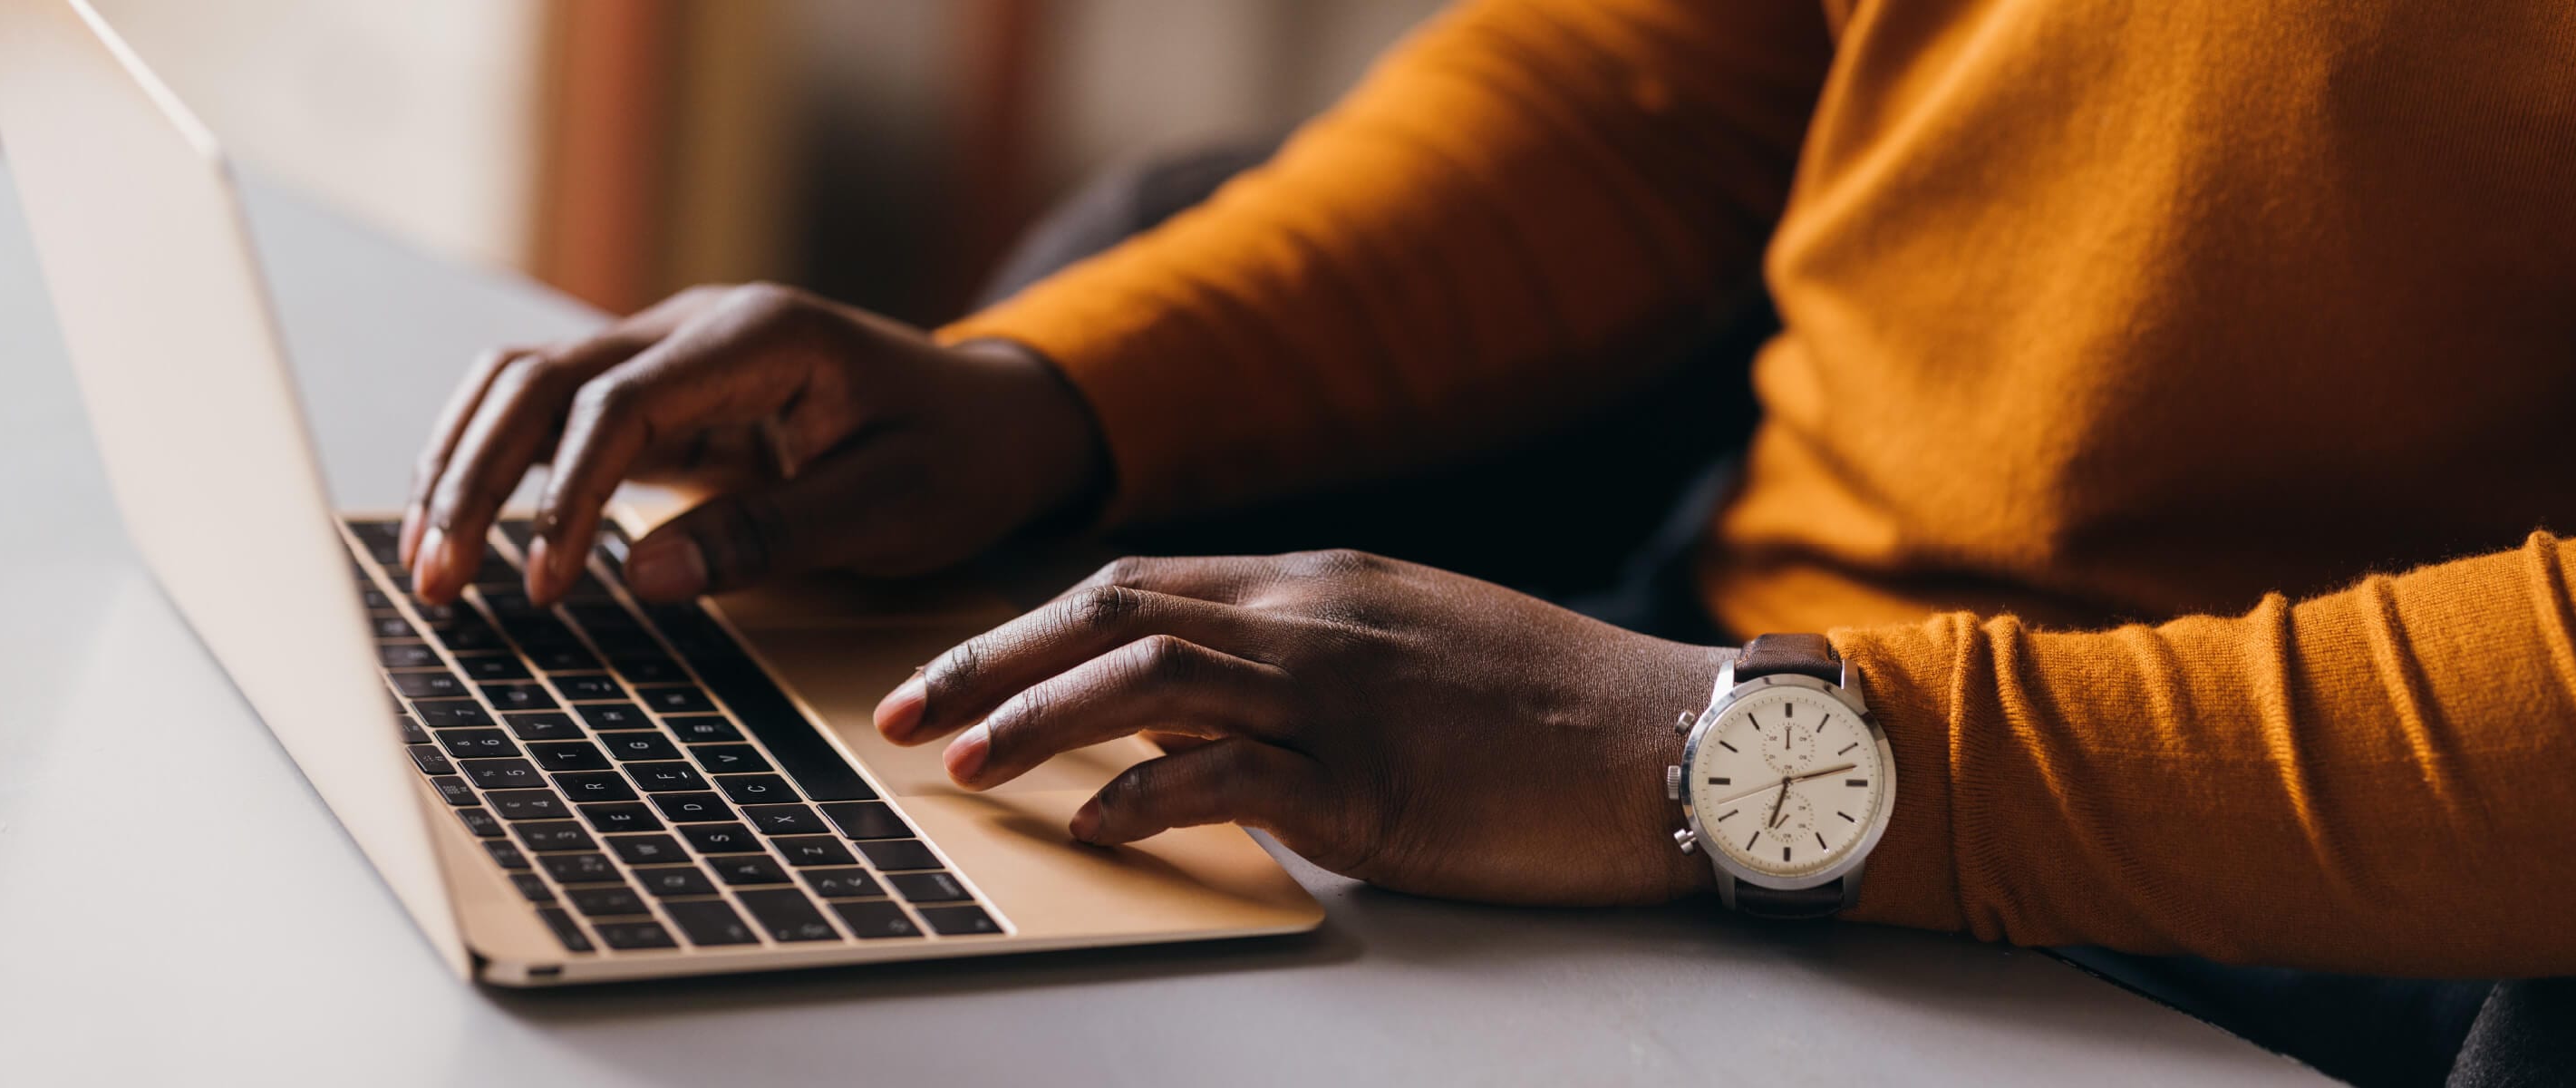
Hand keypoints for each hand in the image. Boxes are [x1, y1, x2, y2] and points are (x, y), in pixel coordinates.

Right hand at [400, 283, 1106, 603]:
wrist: (995, 417)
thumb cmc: (958, 457)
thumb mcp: (892, 507)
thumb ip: (773, 535)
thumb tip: (644, 580)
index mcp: (761, 335)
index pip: (620, 401)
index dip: (566, 493)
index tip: (546, 585)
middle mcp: (698, 326)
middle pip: (543, 380)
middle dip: (476, 477)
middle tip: (436, 582)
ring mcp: (671, 352)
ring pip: (527, 386)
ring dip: (467, 467)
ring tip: (431, 566)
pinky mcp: (661, 393)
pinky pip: (557, 416)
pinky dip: (503, 468)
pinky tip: (471, 535)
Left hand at [871, 550, 1731, 904]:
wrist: (1675, 740)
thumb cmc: (1550, 702)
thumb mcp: (1413, 642)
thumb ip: (1304, 654)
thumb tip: (1193, 702)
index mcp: (1319, 583)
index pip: (1137, 583)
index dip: (1027, 626)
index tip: (950, 670)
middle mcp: (1314, 619)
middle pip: (1112, 613)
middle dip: (989, 660)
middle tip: (901, 712)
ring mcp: (1341, 696)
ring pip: (1147, 681)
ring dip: (1038, 722)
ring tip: (964, 767)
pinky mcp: (1373, 785)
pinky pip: (1228, 779)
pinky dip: (1143, 798)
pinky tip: (1093, 828)